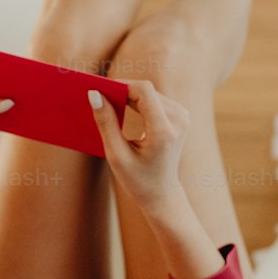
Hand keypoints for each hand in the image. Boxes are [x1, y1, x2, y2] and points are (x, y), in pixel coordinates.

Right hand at [88, 79, 189, 212]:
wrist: (162, 193)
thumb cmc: (138, 179)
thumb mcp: (116, 155)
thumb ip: (106, 124)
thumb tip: (94, 95)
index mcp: (163, 131)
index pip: (144, 91)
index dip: (121, 85)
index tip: (100, 89)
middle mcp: (178, 120)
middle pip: (147, 91)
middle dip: (122, 90)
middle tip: (99, 95)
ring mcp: (183, 117)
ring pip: (150, 93)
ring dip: (130, 95)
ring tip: (109, 102)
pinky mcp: (181, 117)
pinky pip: (156, 100)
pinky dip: (139, 101)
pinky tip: (124, 107)